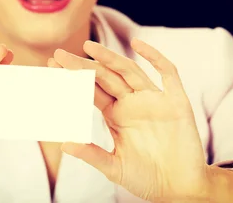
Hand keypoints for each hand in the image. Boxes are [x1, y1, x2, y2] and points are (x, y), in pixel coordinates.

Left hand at [50, 39, 211, 201]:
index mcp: (116, 114)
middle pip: (105, 77)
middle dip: (83, 66)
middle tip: (59, 55)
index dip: (72, 79)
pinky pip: (168, 73)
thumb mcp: (115, 167)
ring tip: (88, 47)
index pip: (90, 90)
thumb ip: (92, 155)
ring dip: (110, 57)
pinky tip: (137, 44)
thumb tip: (64, 144)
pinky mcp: (176, 102)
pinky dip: (155, 57)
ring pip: (129, 71)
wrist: (181, 189)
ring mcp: (154, 100)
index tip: (51, 68)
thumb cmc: (147, 178)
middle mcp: (133, 102)